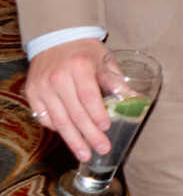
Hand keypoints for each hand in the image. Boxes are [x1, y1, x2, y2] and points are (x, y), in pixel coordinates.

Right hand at [25, 38, 112, 161]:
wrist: (55, 39)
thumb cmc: (85, 52)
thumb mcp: (105, 61)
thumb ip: (118, 82)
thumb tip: (137, 101)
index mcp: (79, 68)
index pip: (89, 97)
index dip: (97, 115)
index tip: (106, 128)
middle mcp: (57, 79)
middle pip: (74, 114)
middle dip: (89, 135)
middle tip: (102, 149)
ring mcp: (42, 88)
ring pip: (59, 121)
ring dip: (73, 140)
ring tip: (85, 155)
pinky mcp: (32, 95)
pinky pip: (45, 118)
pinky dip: (58, 129)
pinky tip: (70, 137)